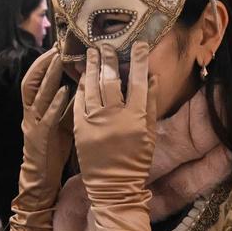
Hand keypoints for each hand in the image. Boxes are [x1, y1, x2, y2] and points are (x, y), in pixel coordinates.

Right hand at [14, 49, 73, 210]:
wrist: (42, 176)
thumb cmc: (55, 146)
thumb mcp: (62, 120)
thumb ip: (70, 103)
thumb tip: (87, 83)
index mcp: (35, 107)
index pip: (36, 78)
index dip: (44, 61)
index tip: (58, 45)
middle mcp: (30, 112)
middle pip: (31, 81)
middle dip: (43, 63)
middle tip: (57, 47)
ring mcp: (33, 123)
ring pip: (36, 95)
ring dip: (48, 76)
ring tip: (59, 60)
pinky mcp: (40, 137)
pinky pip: (46, 117)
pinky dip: (55, 103)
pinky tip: (65, 92)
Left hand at [74, 43, 155, 208]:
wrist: (113, 186)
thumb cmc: (136, 161)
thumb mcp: (149, 134)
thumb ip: (150, 104)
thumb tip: (152, 77)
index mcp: (135, 120)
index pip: (139, 83)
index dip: (139, 62)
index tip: (140, 45)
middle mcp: (114, 118)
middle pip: (111, 81)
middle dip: (109, 59)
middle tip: (106, 44)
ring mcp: (94, 123)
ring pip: (92, 88)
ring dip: (92, 67)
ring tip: (92, 53)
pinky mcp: (80, 129)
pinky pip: (79, 102)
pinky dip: (81, 87)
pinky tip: (83, 76)